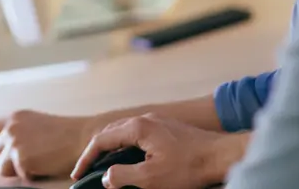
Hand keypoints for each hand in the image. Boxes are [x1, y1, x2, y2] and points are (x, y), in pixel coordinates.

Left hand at [0, 110, 95, 178]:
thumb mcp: (35, 123)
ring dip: (16, 170)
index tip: (7, 151)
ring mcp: (14, 144)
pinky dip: (30, 176)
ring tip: (35, 163)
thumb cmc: (64, 133)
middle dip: (5, 161)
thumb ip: (15, 129)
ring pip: (0, 168)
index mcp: (13, 117)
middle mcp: (10, 128)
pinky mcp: (21, 159)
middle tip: (25, 160)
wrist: (83, 138)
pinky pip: (18, 177)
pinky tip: (43, 166)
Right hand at [72, 114, 245, 188]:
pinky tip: (129, 158)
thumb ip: (123, 176)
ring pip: (125, 133)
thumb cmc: (189, 167)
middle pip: (111, 133)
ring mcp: (158, 123)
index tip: (77, 174)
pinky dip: (126, 146)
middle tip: (86, 169)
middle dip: (95, 151)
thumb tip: (106, 176)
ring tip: (103, 165)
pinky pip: (138, 135)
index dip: (86, 158)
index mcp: (138, 128)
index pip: (101, 140)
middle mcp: (146, 120)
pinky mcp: (167, 129)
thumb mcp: (151, 178)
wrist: (221, 156)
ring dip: (111, 149)